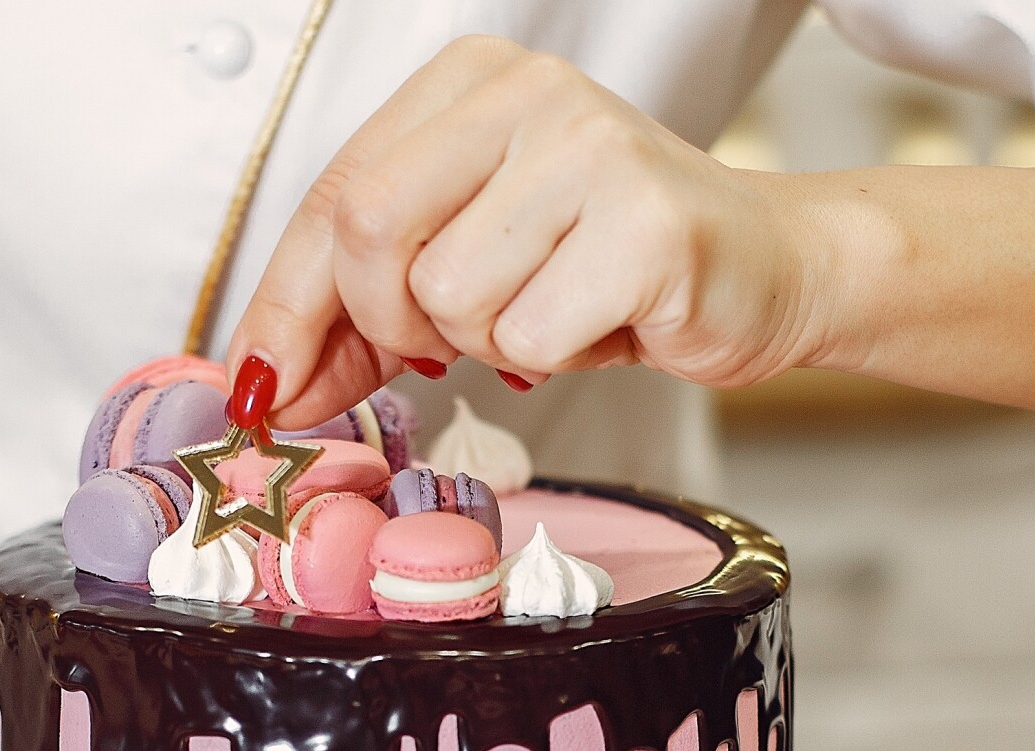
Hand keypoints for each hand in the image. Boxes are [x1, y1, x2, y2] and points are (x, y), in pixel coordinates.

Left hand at [229, 36, 821, 426]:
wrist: (770, 268)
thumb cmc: (613, 266)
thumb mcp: (472, 266)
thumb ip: (364, 314)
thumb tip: (268, 385)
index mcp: (470, 82)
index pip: (332, 192)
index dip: (287, 303)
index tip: (264, 385)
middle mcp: (528, 93)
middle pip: (367, 232)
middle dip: (387, 324)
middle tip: (446, 348)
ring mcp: (590, 149)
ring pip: (446, 293)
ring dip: (488, 344)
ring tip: (554, 314)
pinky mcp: (645, 223)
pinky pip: (529, 333)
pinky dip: (553, 358)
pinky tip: (602, 325)